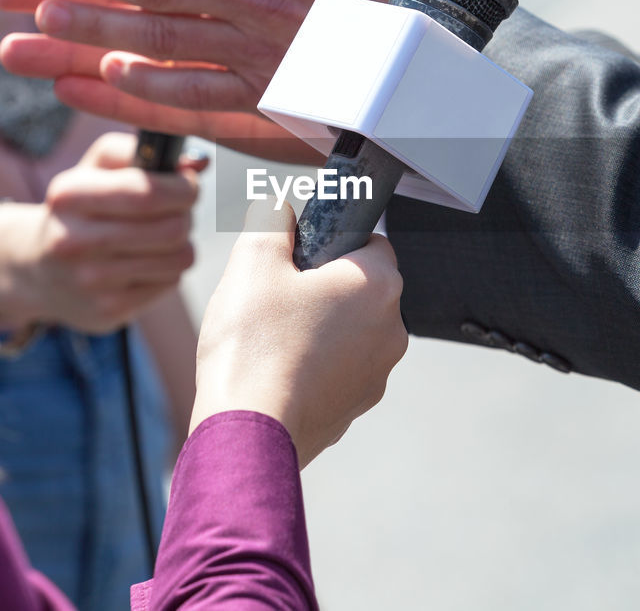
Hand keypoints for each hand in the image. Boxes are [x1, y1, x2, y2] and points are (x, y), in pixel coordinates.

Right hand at [0, 132, 202, 333]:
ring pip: (180, 257)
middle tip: (177, 210)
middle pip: (172, 228)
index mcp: (69, 196)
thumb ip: (143, 151)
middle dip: (186, 214)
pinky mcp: (108, 311)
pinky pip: (171, 282)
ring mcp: (91, 282)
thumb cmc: (80, 208)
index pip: (149, 192)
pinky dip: (168, 268)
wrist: (36, 269)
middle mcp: (74, 242)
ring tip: (159, 235)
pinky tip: (145, 262)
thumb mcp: (96, 167)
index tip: (187, 184)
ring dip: (181, 242)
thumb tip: (198, 162)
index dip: (184, 187)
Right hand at [189, 201, 407, 467]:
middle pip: (361, 288)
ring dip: (320, 326)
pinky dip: (315, 364)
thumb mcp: (252, 262)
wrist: (247, 431)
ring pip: (351, 330)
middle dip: (324, 286)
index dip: (332, 242)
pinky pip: (339, 369)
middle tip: (277, 296)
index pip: (372, 241)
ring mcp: (378, 373)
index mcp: (378, 284)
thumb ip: (271, 221)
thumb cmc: (254, 345)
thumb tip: (278, 209)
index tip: (299, 256)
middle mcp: (392, 329)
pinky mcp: (357, 406)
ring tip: (272, 336)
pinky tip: (277, 369)